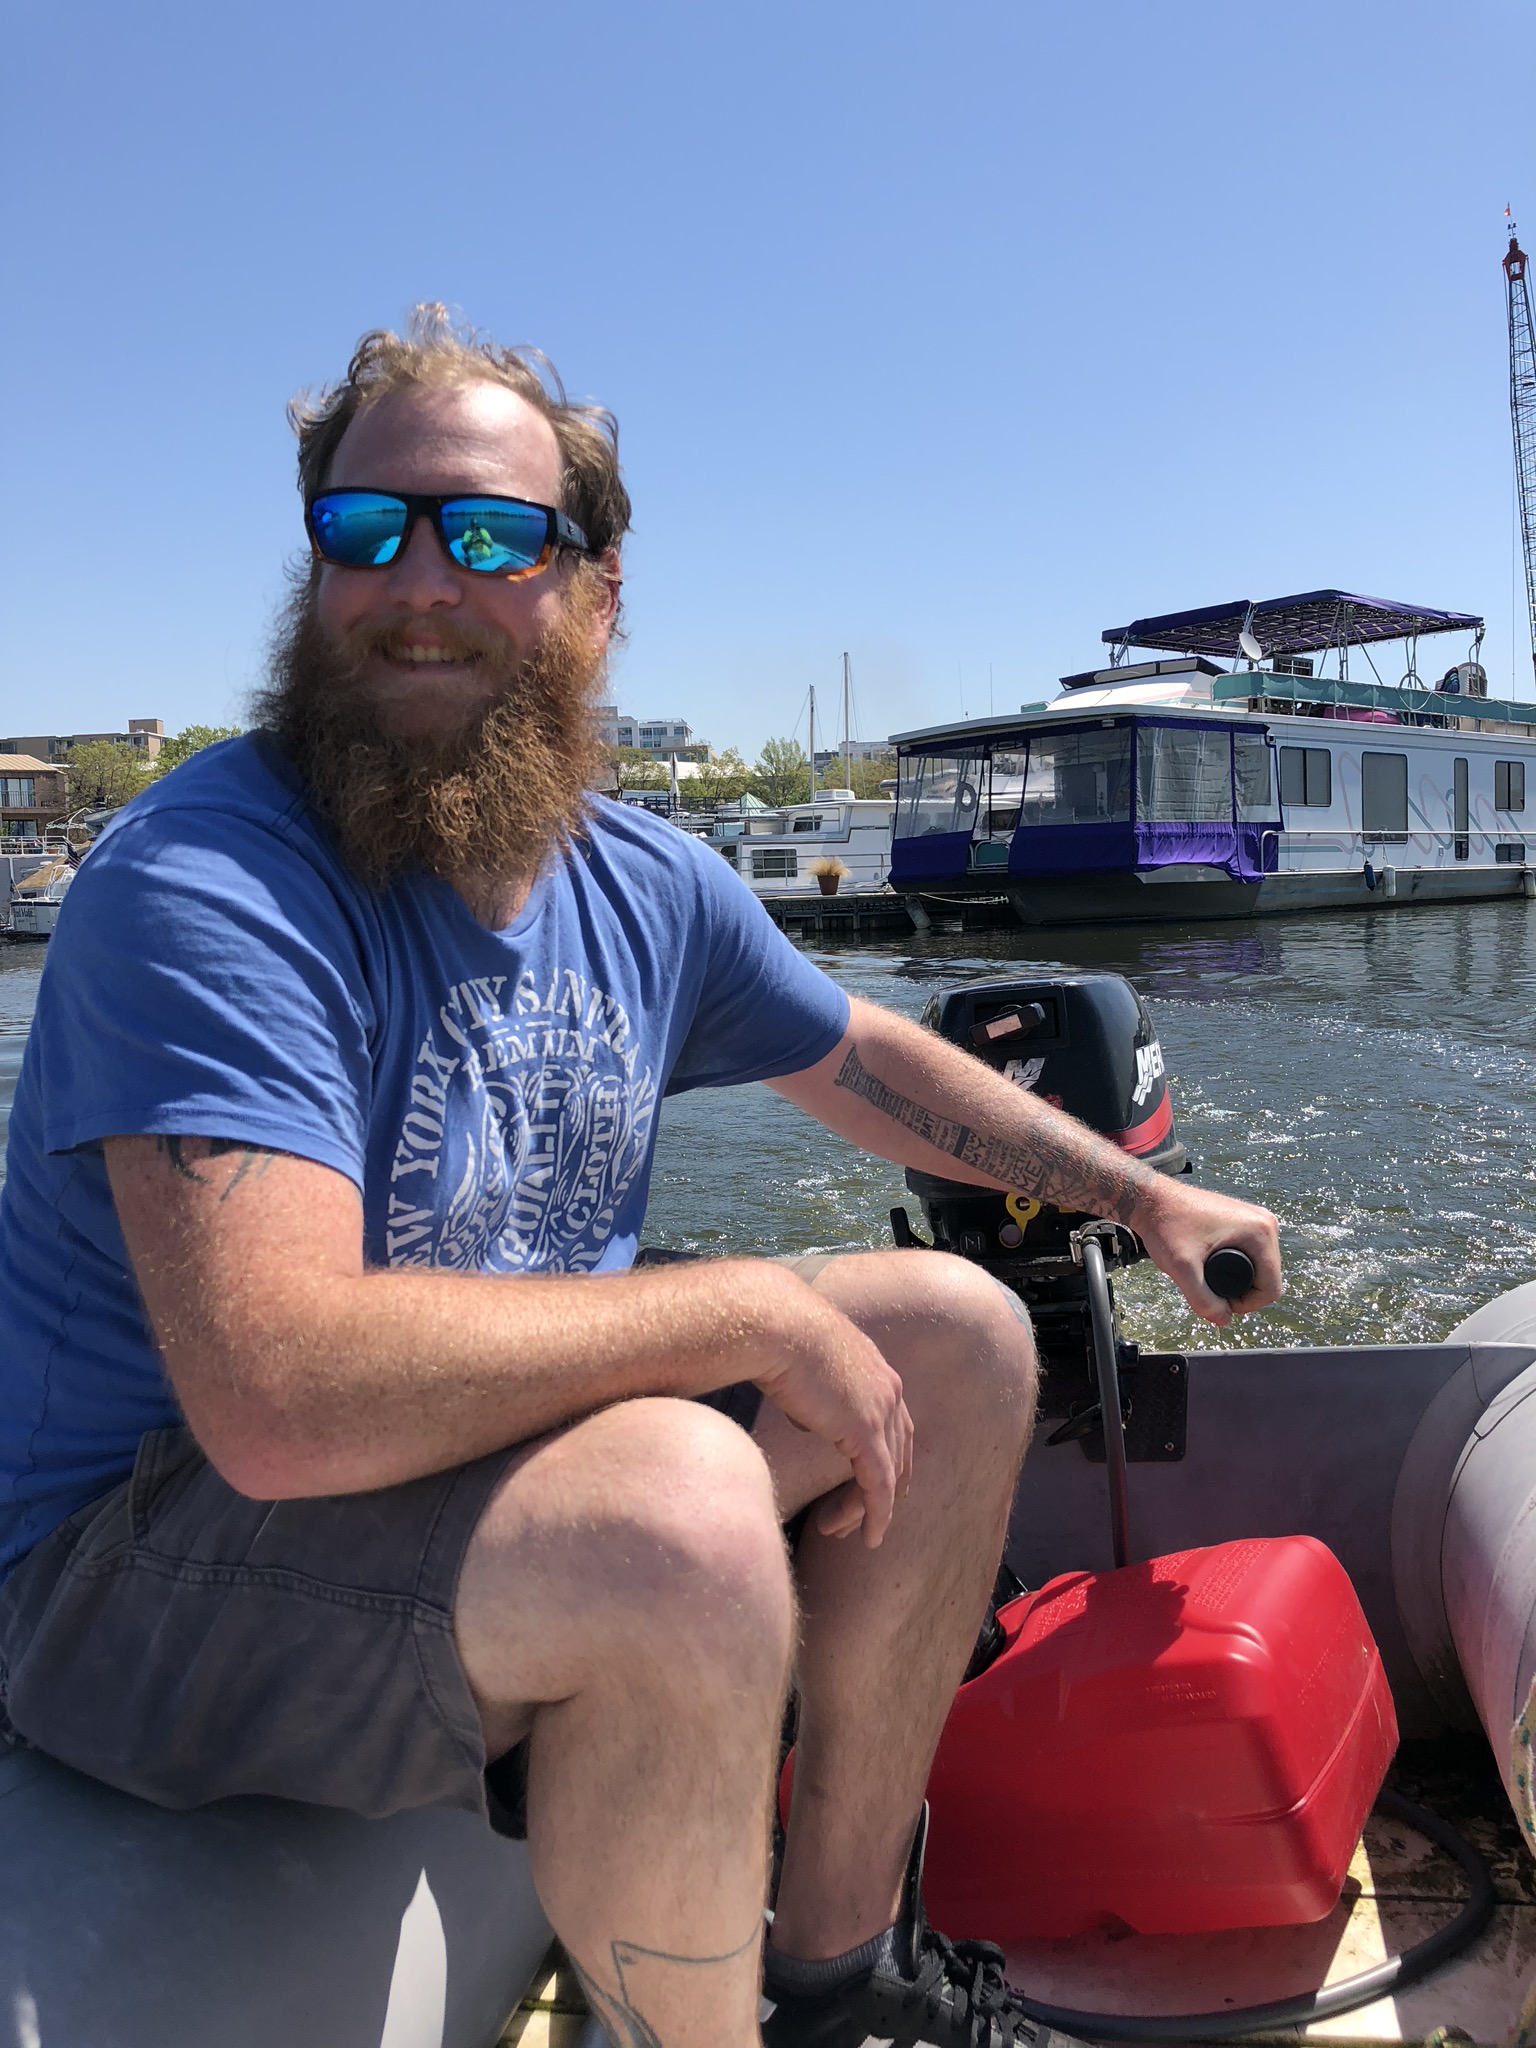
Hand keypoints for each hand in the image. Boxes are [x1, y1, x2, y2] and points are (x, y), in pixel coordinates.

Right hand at [751, 1284, 913, 1546]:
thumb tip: (810, 1418)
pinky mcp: (865, 1430)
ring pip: (886, 1475)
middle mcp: (889, 1390)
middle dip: (881, 1490)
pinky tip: (870, 1537)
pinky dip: (877, 1513)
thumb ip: (817, 1394)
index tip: (867, 1487)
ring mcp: (882, 1409)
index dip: (886, 1460)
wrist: (775, 1324)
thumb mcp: (806, 1364)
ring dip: (867, 1509)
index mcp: (877, 1371)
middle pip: (898, 1454)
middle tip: (857, 1519)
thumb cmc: (777, 1336)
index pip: (895, 1426)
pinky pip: (879, 1484)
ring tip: (842, 1533)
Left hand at [1130, 1178, 1282, 1327]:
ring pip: (1259, 1268)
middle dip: (1242, 1294)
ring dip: (1239, 1281)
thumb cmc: (1166, 1224)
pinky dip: (1236, 1266)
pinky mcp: (1245, 1220)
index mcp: (1260, 1232)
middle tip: (1208, 1291)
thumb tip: (1224, 1320)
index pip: (1271, 1288)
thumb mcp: (1182, 1268)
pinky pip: (1252, 1255)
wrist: (1152, 1198)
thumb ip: (1203, 1300)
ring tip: (1208, 1278)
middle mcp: (1265, 1223)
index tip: (1218, 1302)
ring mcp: (1256, 1220)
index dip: (1246, 1305)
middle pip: (1268, 1279)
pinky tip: (1213, 1267)